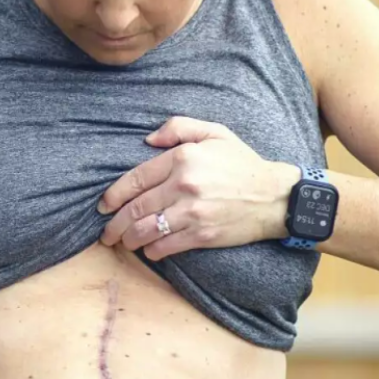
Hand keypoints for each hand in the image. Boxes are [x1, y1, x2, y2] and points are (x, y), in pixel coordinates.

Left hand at [98, 117, 297, 257]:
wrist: (275, 197)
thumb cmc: (242, 163)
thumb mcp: (214, 132)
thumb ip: (178, 127)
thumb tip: (147, 140)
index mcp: (182, 158)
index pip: (135, 179)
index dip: (113, 195)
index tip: (103, 206)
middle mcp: (183, 185)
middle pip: (135, 208)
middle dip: (114, 224)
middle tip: (106, 233)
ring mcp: (192, 212)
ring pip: (146, 230)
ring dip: (129, 240)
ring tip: (122, 243)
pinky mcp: (202, 235)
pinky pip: (166, 246)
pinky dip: (152, 251)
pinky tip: (149, 250)